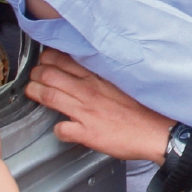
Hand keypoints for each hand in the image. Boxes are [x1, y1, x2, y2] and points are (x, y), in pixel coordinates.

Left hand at [25, 49, 173, 163]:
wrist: (157, 131)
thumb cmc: (145, 109)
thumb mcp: (124, 82)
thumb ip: (104, 77)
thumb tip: (90, 73)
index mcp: (99, 77)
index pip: (64, 59)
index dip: (48, 59)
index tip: (45, 61)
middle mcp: (89, 91)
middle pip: (50, 75)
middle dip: (36, 74)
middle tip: (34, 76)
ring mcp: (86, 111)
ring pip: (49, 96)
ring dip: (36, 93)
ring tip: (33, 92)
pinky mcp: (87, 132)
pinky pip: (61, 129)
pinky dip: (57, 129)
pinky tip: (61, 128)